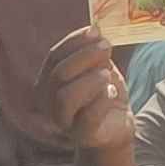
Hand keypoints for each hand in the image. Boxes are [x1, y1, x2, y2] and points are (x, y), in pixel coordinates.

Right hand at [35, 26, 135, 154]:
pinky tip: (112, 93)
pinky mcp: (82, 135)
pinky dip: (102, 100)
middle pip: (58, 75)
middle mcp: (48, 102)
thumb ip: (93, 53)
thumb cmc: (104, 93)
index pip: (53, 57)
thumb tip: (95, 31)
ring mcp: (63, 121)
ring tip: (108, 75)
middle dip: (84, 57)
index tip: (95, 30)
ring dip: (90, 80)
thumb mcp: (99, 68)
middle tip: (106, 47)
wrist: (116, 125)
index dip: (74, 42)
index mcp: (48, 82)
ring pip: (66, 97)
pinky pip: (88, 116)